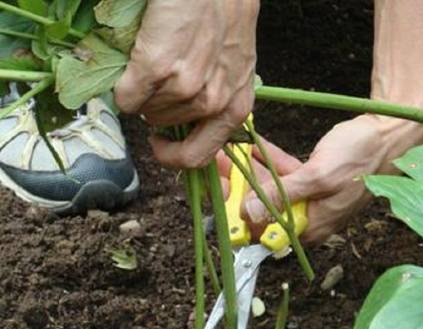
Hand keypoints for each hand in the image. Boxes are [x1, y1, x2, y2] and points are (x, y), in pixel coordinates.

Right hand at [115, 0, 259, 168]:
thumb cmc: (226, 12)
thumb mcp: (235, 68)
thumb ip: (217, 99)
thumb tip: (185, 122)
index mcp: (235, 108)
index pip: (198, 157)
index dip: (173, 155)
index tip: (161, 142)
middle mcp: (213, 104)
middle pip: (165, 128)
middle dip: (157, 109)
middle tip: (158, 82)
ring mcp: (186, 87)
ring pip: (146, 112)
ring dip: (143, 93)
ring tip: (155, 62)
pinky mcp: (158, 67)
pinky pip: (126, 98)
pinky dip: (123, 87)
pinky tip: (134, 65)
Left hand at [219, 114, 422, 243]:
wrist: (388, 133)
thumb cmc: (360, 156)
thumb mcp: (319, 177)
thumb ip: (284, 196)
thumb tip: (248, 215)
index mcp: (311, 227)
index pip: (266, 231)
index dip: (241, 214)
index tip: (222, 193)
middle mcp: (308, 219)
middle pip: (266, 208)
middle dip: (242, 186)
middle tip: (221, 164)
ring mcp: (309, 200)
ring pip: (273, 189)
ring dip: (254, 170)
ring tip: (231, 151)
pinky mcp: (311, 183)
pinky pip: (285, 176)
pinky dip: (272, 163)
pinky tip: (253, 146)